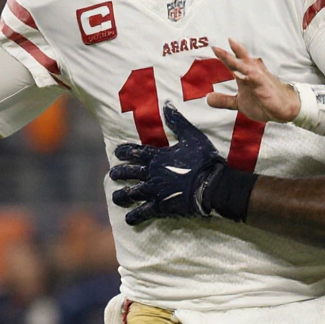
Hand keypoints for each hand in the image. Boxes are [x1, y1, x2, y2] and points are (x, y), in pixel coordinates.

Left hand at [110, 103, 228, 225]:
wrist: (211, 185)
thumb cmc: (203, 160)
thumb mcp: (191, 136)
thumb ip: (177, 121)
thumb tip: (167, 104)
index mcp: (157, 157)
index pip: (134, 152)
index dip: (123, 152)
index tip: (116, 152)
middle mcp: (151, 174)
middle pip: (128, 173)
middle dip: (118, 173)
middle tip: (113, 174)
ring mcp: (153, 191)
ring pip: (130, 194)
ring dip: (121, 195)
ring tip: (116, 197)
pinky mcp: (160, 207)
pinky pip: (143, 212)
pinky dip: (134, 216)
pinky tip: (128, 219)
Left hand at [207, 39, 299, 122]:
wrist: (284, 108)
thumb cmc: (263, 102)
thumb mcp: (239, 103)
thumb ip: (224, 100)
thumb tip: (208, 98)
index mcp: (246, 75)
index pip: (234, 63)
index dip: (225, 56)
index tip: (214, 47)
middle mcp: (252, 73)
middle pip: (239, 61)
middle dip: (228, 54)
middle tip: (215, 47)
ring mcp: (259, 78)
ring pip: (246, 67)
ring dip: (236, 61)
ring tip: (225, 55)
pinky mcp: (265, 86)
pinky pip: (256, 79)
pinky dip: (249, 75)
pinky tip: (241, 73)